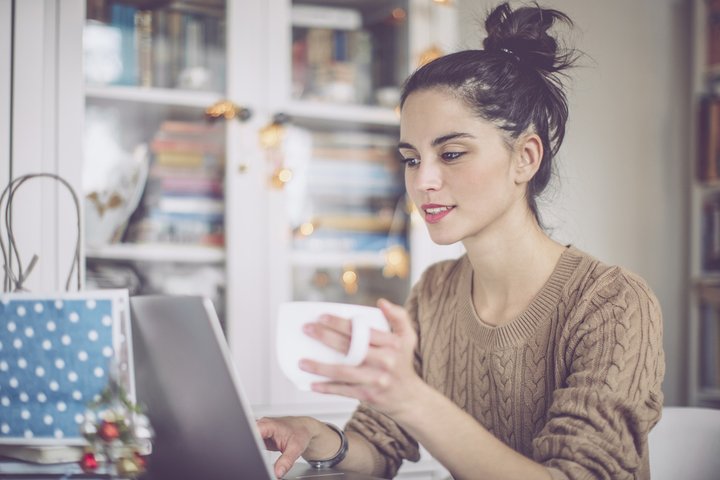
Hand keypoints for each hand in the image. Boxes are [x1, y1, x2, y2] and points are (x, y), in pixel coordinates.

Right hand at [256, 416, 314, 477]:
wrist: (304, 428)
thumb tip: (278, 473)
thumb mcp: (296, 448)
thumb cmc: (301, 433)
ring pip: (250, 441)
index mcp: (269, 425)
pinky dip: (256, 452)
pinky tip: (262, 456)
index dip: (252, 445)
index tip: (256, 456)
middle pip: (249, 437)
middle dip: (252, 449)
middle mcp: (262, 425)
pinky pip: (254, 444)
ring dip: (254, 451)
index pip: (253, 433)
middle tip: (260, 460)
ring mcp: (261, 431)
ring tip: (262, 458)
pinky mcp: (261, 437)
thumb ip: (286, 461)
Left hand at [300, 298, 423, 416]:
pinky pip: (343, 391)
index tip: (322, 317)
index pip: (362, 330)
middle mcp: (384, 361)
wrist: (410, 398)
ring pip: (343, 372)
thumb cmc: (403, 363)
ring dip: (320, 367)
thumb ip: (399, 316)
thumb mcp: (408, 337)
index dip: (340, 323)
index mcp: (392, 343)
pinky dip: (327, 388)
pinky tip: (312, 384)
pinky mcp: (368, 396)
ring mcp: (375, 379)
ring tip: (302, 361)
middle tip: (307, 329)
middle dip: (325, 337)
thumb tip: (381, 302)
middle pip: (349, 347)